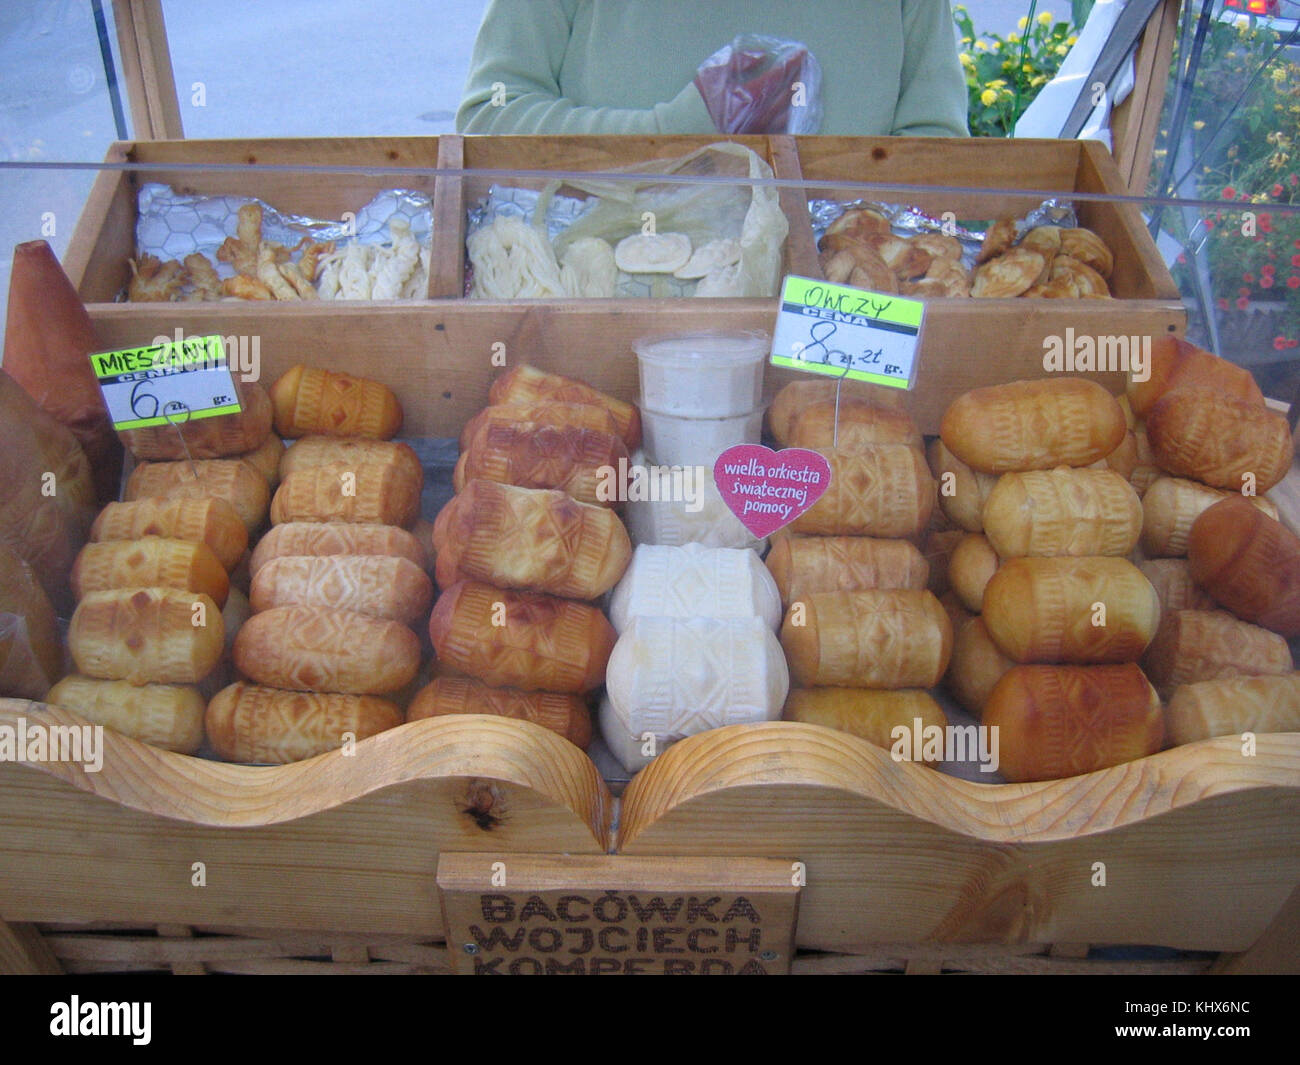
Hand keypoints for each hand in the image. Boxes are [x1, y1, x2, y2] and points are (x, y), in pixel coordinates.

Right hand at [695, 36, 813, 134]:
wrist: (682, 128)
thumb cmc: (698, 98)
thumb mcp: (715, 70)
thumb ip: (741, 60)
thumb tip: (763, 57)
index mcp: (744, 99)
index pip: (775, 78)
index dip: (790, 64)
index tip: (801, 53)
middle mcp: (753, 119)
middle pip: (785, 98)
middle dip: (797, 80)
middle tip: (804, 69)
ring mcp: (754, 134)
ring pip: (784, 118)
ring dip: (795, 100)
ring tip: (801, 88)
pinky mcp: (751, 144)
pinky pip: (776, 133)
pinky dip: (786, 120)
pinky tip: (791, 112)